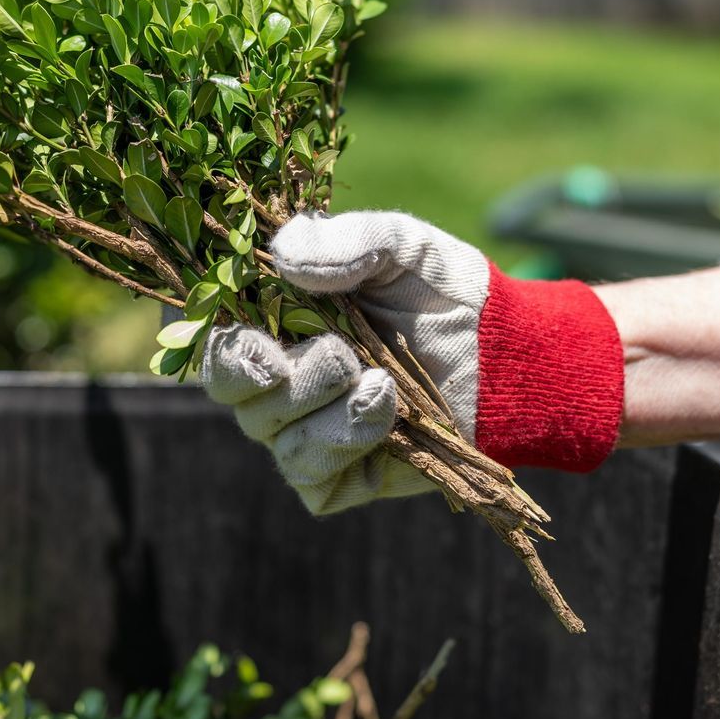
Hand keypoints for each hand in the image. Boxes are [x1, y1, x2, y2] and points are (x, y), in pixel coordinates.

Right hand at [201, 210, 624, 513]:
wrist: (505, 355)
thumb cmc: (442, 293)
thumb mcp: (403, 246)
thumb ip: (349, 238)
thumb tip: (283, 254)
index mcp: (273, 322)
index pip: (214, 338)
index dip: (225, 348)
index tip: (262, 348)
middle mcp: (278, 381)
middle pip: (234, 394)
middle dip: (285, 379)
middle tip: (340, 358)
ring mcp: (306, 431)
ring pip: (276, 439)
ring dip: (325, 412)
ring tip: (382, 384)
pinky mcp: (342, 476)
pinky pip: (314, 480)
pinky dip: (344, 448)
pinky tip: (387, 417)